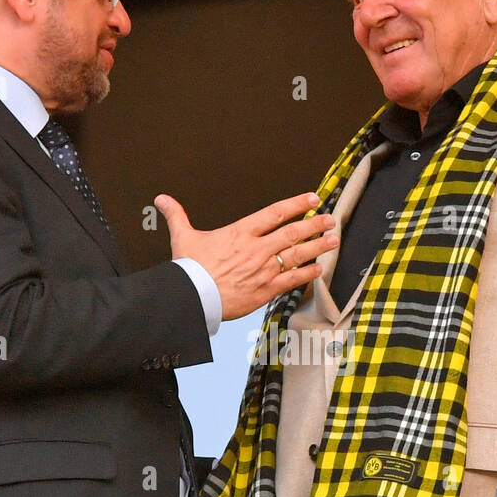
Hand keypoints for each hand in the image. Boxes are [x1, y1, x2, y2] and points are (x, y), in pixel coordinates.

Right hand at [155, 192, 338, 321]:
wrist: (192, 297)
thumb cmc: (189, 269)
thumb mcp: (183, 237)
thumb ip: (177, 215)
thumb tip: (162, 199)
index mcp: (240, 233)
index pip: (275, 213)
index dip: (296, 204)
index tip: (312, 198)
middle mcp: (256, 249)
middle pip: (293, 233)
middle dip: (314, 225)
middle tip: (330, 219)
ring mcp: (264, 269)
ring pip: (297, 255)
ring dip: (317, 246)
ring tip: (333, 240)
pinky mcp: (265, 290)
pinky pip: (292, 280)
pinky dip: (307, 274)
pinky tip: (319, 269)